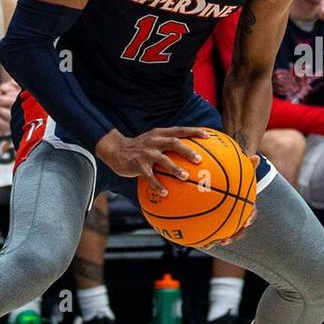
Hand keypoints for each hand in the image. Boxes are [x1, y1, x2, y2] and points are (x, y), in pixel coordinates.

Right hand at [95, 126, 211, 192]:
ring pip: (162, 159)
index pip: (180, 130)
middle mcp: (154, 140)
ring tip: (185, 177)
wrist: (115, 150)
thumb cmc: (141, 147)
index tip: (208, 135)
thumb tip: (191, 150)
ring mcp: (145, 152)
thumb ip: (169, 143)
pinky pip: (149, 176)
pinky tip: (165, 193)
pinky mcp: (137, 165)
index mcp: (160, 133)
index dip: (194, 131)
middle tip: (199, 160)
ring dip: (175, 168)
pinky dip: (158, 185)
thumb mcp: (153, 140)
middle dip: (187, 150)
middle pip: (173, 142)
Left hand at [202, 155, 260, 246]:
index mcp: (245, 206)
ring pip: (222, 234)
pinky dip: (200, 235)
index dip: (249, 219)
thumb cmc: (233, 177)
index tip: (246, 223)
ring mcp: (225, 222)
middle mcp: (237, 216)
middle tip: (224, 240)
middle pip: (238, 230)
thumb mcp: (239, 171)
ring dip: (215, 241)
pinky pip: (207, 231)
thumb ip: (246, 166)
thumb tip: (257, 157)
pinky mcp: (212, 223)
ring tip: (207, 245)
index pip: (251, 214)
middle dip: (232, 237)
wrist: (223, 184)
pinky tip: (189, 237)